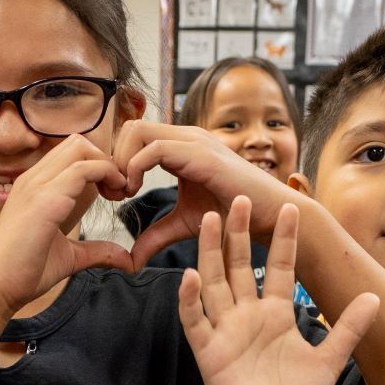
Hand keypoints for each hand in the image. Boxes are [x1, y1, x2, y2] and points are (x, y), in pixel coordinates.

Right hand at [0, 135, 131, 311]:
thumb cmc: (24, 273)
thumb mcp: (69, 256)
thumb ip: (96, 251)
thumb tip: (127, 259)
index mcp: (35, 186)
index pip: (71, 153)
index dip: (98, 165)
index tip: (114, 193)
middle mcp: (34, 179)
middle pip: (78, 142)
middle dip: (106, 159)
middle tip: (119, 190)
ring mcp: (37, 185)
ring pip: (81, 148)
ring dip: (108, 166)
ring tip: (119, 194)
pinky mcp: (46, 199)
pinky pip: (83, 169)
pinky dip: (107, 175)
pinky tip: (115, 198)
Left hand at [110, 121, 307, 268]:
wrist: (270, 217)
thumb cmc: (233, 217)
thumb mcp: (184, 225)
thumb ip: (156, 235)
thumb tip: (131, 259)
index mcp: (181, 146)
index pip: (134, 134)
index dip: (117, 160)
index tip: (115, 193)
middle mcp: (187, 137)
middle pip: (131, 126)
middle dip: (114, 156)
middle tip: (115, 192)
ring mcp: (195, 141)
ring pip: (137, 129)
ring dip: (122, 160)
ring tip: (125, 191)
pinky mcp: (201, 154)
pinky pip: (154, 149)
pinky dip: (135, 168)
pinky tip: (135, 191)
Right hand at [179, 196, 379, 384]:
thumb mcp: (329, 361)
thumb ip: (348, 330)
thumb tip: (375, 298)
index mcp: (277, 314)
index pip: (279, 267)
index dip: (283, 239)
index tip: (290, 206)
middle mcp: (248, 315)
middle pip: (240, 264)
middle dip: (239, 231)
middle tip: (240, 196)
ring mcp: (226, 330)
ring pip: (214, 282)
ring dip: (209, 252)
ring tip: (206, 218)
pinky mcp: (209, 351)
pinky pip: (195, 321)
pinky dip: (189, 300)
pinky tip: (188, 276)